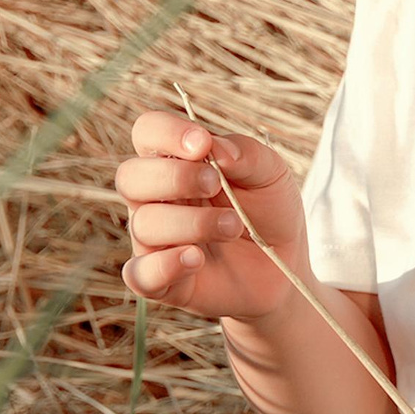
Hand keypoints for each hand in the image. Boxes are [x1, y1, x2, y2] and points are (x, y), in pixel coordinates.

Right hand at [114, 110, 306, 321]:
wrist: (284, 268)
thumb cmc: (269, 212)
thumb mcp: (271, 174)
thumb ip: (246, 153)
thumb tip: (215, 146)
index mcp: (176, 161)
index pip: (147, 133)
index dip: (166, 132)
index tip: (202, 144)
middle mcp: (155, 198)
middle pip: (130, 176)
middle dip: (174, 177)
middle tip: (216, 184)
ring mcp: (154, 240)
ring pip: (144, 224)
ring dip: (193, 223)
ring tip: (233, 227)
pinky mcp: (160, 281)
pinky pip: (140, 274)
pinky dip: (165, 265)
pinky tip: (197, 258)